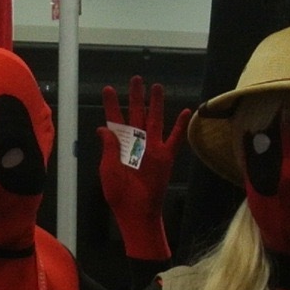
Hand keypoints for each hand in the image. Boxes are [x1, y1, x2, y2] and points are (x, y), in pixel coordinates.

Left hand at [97, 77, 188, 265]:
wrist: (137, 211)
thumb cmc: (119, 194)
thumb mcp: (108, 169)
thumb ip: (109, 148)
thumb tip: (103, 128)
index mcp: (119, 145)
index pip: (115, 120)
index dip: (112, 105)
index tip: (108, 89)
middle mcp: (136, 142)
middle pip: (136, 113)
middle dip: (136, 96)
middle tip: (136, 79)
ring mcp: (152, 147)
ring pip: (155, 119)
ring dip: (156, 104)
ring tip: (157, 86)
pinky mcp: (166, 156)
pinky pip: (175, 138)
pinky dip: (180, 125)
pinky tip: (185, 111)